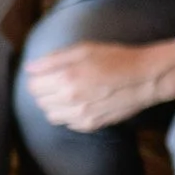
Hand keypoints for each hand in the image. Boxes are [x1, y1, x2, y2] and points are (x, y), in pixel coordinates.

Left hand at [23, 39, 174, 134]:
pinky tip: (80, 102)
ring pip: (50, 115)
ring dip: (54, 104)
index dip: (37, 79)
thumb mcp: (84, 49)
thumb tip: (29, 68)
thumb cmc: (115, 58)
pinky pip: (66, 123)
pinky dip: (67, 114)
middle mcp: (70, 100)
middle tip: (59, 81)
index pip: (33, 86)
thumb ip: (53, 59)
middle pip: (40, 101)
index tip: (46, 74)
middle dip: (44, 91)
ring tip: (69, 92)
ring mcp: (80, 115)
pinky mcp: (90, 125)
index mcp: (66, 78)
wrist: (145, 78)